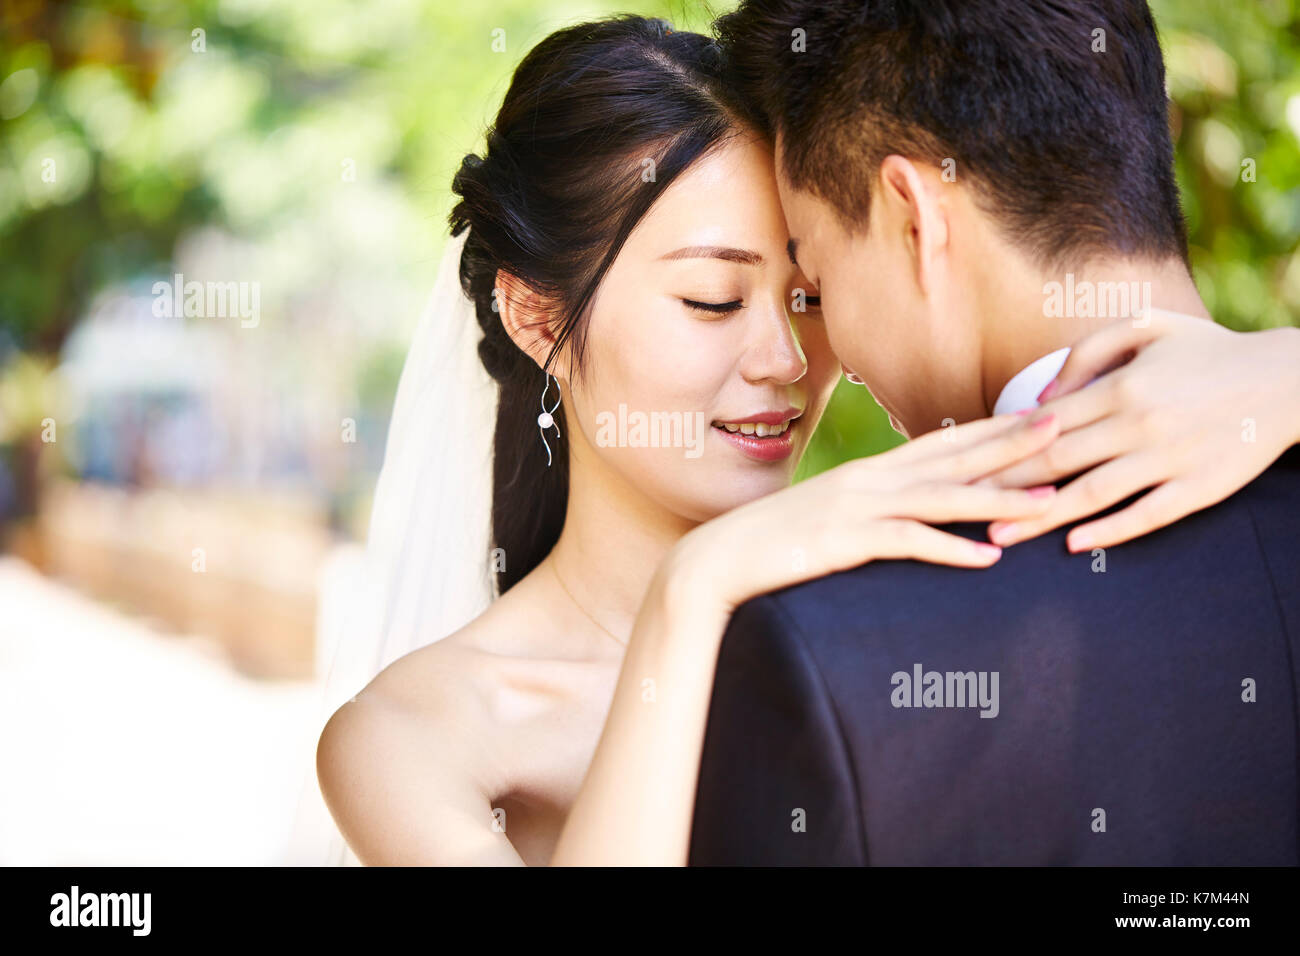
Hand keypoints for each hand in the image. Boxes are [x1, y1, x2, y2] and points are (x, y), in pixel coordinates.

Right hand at [659, 411, 1062, 619]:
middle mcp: (869, 480)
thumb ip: (873, 509)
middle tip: (1067, 426)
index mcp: (869, 472)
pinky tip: (989, 560)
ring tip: (1050, 500)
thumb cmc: (776, 542)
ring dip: (1000, 498)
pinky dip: (951, 551)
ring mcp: (856, 509)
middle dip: (1012, 443)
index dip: (995, 428)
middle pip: (954, 458)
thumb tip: (910, 514)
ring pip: (942, 498)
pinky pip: (907, 544)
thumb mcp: (831, 515)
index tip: (1043, 414)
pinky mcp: (843, 543)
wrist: (719, 561)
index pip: (944, 443)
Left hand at [981, 310, 1299, 551]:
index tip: (961, 467)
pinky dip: (1110, 531)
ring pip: (1092, 493)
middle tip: (958, 509)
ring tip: (1000, 536)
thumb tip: (1040, 400)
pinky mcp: (1201, 487)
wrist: (1287, 378)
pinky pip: (1147, 514)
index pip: (1044, 425)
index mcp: (1120, 387)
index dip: (998, 449)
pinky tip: (1075, 545)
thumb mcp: (1147, 328)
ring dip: (1041, 517)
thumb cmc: (1207, 351)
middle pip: (1055, 462)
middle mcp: (1139, 423)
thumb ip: (1085, 354)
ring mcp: (1170, 458)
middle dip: (1002, 487)